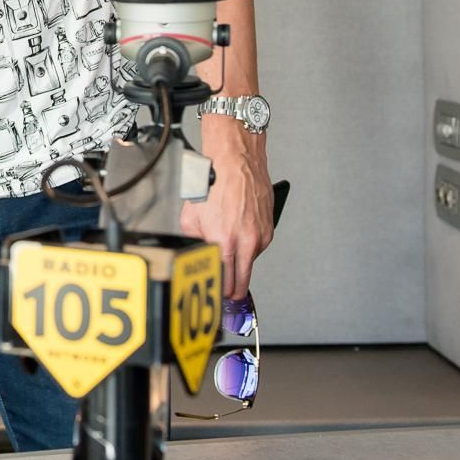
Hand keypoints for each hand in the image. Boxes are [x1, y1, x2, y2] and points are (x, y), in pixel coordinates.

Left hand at [181, 119, 272, 300]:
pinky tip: (238, 231)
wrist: (236, 161)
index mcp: (224, 241)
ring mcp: (260, 235)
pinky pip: (257, 245)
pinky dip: (248, 244)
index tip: (218, 297)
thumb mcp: (190, 216)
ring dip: (240, 261)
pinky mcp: (269, 228)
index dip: (221, 292)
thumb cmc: (214, 183)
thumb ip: (194, 241)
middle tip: (227, 294)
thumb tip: (197, 254)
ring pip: (250, 260)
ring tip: (228, 246)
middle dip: (233, 289)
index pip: (225, 281)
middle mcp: (246, 241)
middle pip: (242, 281)